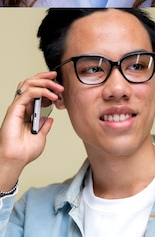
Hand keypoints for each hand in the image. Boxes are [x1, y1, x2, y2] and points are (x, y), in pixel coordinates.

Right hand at [0, 72, 62, 189]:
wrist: (16, 159)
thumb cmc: (25, 151)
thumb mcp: (41, 136)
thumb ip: (45, 126)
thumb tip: (49, 119)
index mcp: (27, 112)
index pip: (34, 90)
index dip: (45, 84)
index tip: (58, 83)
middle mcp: (21, 107)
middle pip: (30, 83)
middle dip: (45, 78)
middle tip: (57, 78)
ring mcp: (17, 107)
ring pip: (28, 84)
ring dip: (44, 82)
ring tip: (57, 87)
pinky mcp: (15, 109)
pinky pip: (28, 93)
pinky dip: (41, 91)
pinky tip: (51, 95)